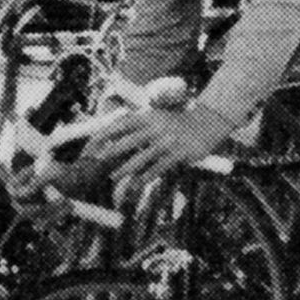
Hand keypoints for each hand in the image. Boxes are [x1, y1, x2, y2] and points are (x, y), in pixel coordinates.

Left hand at [89, 99, 235, 188]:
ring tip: (113, 176)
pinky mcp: (178, 153)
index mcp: (149, 116)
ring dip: (124, 169)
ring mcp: (167, 141)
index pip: (120, 124)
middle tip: (95, 163)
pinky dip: (144, 177)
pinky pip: (157, 168)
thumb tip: (114, 138)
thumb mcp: (159, 117)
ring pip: (140, 157)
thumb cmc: (178, 123)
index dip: (103, 135)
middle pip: (127, 141)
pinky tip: (136, 184)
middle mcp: (156, 127)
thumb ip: (140, 126)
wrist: (209, 122)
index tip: (91, 145)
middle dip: (108, 153)